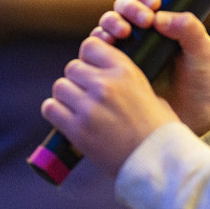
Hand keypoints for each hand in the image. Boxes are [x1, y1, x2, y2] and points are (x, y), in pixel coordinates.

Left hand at [42, 35, 178, 175]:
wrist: (156, 161)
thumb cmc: (158, 129)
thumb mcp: (149, 92)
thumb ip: (125, 80)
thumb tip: (108, 76)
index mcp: (125, 71)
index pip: (90, 46)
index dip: (88, 58)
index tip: (92, 68)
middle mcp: (105, 85)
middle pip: (72, 68)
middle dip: (77, 79)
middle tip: (86, 94)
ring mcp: (89, 107)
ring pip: (60, 87)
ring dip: (66, 96)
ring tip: (76, 107)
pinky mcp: (77, 130)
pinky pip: (51, 108)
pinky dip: (56, 112)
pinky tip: (66, 118)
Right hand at [90, 0, 209, 135]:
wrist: (191, 119)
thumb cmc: (199, 83)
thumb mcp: (202, 55)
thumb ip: (190, 30)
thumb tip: (161, 17)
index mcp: (162, 22)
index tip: (154, 6)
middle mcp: (140, 33)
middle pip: (121, 8)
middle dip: (127, 8)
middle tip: (142, 22)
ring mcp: (124, 51)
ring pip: (106, 26)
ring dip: (110, 24)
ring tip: (122, 34)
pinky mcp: (112, 71)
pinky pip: (96, 52)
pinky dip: (98, 46)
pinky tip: (108, 49)